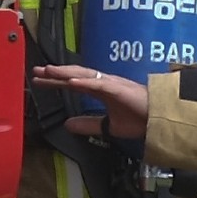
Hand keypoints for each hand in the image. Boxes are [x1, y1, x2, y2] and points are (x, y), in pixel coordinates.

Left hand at [30, 63, 149, 141]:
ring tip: (48, 71)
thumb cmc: (140, 119)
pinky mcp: (118, 88)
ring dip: (65, 72)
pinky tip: (71, 81)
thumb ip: (89, 124)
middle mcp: (103, 83)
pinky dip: (84, 81)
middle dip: (54, 74)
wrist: (160, 119)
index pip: (73, 84)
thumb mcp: (108, 126)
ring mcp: (110, 84)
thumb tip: (68, 125)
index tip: (39, 81)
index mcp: (101, 90)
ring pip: (83, 74)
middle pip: (74, 75)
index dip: (56, 82)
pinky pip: (98, 83)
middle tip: (35, 71)